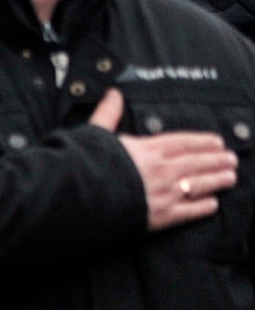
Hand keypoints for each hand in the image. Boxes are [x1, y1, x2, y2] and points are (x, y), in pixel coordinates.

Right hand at [91, 89, 237, 231]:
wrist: (77, 196)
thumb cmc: (85, 165)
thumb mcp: (95, 134)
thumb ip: (108, 114)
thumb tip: (113, 93)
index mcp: (147, 150)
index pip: (182, 142)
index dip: (202, 141)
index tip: (217, 141)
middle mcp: (161, 170)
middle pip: (196, 163)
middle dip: (216, 160)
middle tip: (231, 159)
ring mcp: (162, 194)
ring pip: (198, 185)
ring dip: (217, 181)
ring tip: (230, 178)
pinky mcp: (159, 217)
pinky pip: (188, 212)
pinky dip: (202, 208)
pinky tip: (213, 204)